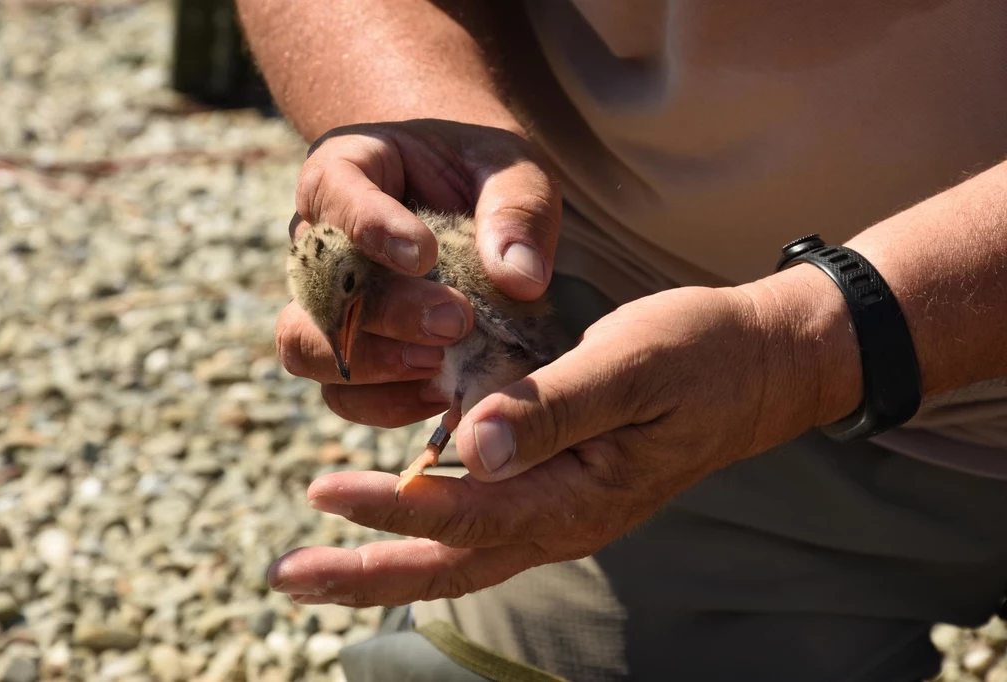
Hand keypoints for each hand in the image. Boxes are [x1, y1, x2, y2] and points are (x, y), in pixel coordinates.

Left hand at [267, 271, 859, 605]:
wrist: (761, 363)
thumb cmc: (699, 353)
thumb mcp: (628, 365)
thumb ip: (551, 409)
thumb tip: (468, 452)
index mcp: (580, 496)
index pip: (466, 516)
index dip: (391, 508)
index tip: (322, 491)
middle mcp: (567, 520)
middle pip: (453, 564)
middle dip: (367, 573)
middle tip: (286, 576)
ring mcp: (567, 509)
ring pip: (466, 551)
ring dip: (391, 558)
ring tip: (320, 563)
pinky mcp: (566, 484)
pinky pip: (488, 523)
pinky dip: (432, 526)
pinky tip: (398, 509)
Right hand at [276, 120, 560, 426]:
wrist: (470, 202)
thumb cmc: (485, 175)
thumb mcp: (513, 171)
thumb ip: (518, 211)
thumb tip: (521, 279)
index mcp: (347, 169)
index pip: (334, 192)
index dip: (371, 228)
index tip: (424, 255)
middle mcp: (318, 240)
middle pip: (317, 283)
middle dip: (387, 312)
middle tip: (456, 322)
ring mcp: (321, 303)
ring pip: (304, 346)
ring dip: (373, 367)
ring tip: (442, 367)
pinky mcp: (345, 355)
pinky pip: (340, 395)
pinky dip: (387, 404)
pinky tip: (441, 392)